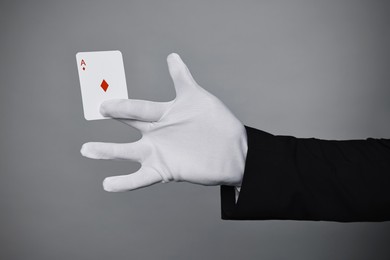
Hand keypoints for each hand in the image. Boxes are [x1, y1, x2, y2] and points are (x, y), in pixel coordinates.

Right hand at [81, 53, 247, 191]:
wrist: (233, 152)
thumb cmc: (216, 124)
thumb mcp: (197, 97)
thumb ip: (181, 78)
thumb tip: (172, 56)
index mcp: (163, 115)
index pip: (138, 108)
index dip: (121, 105)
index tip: (104, 103)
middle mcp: (157, 133)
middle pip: (130, 125)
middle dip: (114, 118)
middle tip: (96, 111)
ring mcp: (158, 152)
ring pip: (127, 152)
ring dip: (107, 151)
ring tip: (86, 149)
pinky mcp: (164, 170)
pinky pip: (140, 178)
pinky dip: (124, 182)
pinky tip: (108, 184)